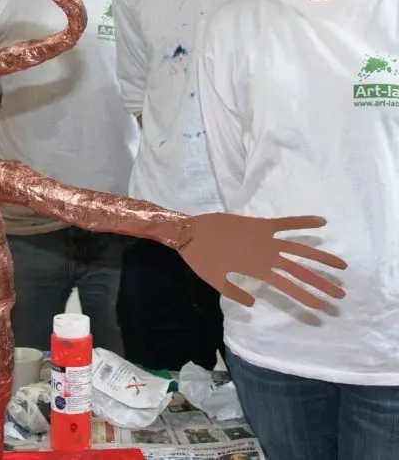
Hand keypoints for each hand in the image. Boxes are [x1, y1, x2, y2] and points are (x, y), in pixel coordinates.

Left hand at [178, 213, 346, 309]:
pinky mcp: (259, 222)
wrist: (189, 230)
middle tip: (341, 295)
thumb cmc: (200, 257)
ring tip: (341, 265)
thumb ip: (235, 292)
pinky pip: (285, 221)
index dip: (306, 298)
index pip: (287, 287)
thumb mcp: (215, 281)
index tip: (324, 309)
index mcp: (256, 269)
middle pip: (299, 271)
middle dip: (321, 283)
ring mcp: (264, 237)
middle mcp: (266, 254)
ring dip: (321, 256)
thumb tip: (255, 304)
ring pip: (299, 247)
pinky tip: (321, 221)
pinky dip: (302, 221)